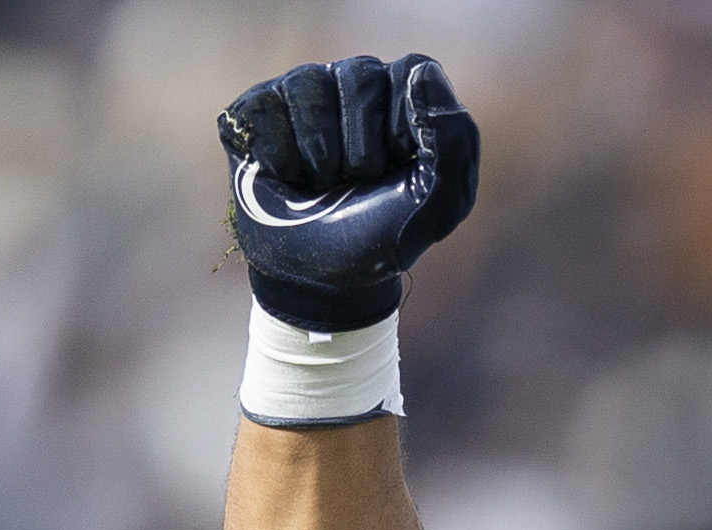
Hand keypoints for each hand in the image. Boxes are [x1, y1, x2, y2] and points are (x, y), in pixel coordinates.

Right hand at [218, 54, 478, 329]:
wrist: (318, 277)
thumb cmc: (381, 236)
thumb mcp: (437, 205)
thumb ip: (454, 141)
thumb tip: (424, 75)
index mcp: (407, 98)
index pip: (414, 71)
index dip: (406, 127)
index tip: (397, 171)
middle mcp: (355, 83)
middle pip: (361, 75)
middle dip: (362, 149)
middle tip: (357, 183)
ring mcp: (303, 90)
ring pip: (308, 85)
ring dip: (319, 155)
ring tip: (322, 183)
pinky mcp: (258, 107)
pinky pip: (265, 109)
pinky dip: (279, 158)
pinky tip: (285, 178)